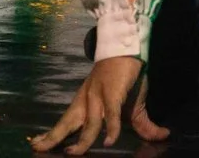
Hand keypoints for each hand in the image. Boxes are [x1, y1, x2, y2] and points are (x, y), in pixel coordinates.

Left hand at [32, 55, 168, 153]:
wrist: (126, 50)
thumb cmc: (124, 78)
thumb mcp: (131, 107)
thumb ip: (141, 125)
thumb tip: (162, 136)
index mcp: (85, 103)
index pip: (66, 121)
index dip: (52, 134)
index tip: (36, 144)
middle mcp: (87, 100)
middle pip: (67, 122)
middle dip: (53, 137)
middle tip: (38, 148)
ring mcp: (98, 96)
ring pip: (88, 123)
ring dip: (82, 141)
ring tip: (73, 154)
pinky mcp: (112, 93)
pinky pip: (110, 114)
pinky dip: (110, 128)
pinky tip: (108, 142)